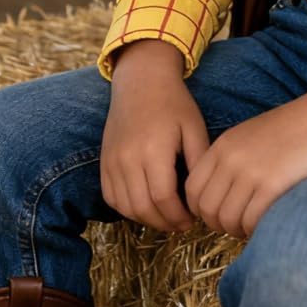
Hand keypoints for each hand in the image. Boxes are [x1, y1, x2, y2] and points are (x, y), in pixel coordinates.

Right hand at [101, 41, 208, 231]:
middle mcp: (128, 159)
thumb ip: (198, 162)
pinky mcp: (103, 162)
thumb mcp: (194, 128)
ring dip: (147, 219)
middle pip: (144, 208)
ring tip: (166, 218)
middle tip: (182, 225)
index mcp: (153, 150)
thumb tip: (202, 195)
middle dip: (165, 223)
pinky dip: (127, 209)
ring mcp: (112, 161)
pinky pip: (111, 197)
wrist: (141, 81)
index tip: (193, 220)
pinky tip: (146, 207)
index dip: (179, 216)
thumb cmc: (173, 103)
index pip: (164, 198)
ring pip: (126, 207)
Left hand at [185, 79, 306, 239]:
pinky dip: (255, 230)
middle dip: (219, 224)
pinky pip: (250, 221)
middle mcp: (231, 158)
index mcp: (223, 145)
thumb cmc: (298, 128)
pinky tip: (267, 223)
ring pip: (226, 219)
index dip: (201, 209)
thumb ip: (233, 160)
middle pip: (206, 209)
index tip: (219, 214)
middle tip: (238, 225)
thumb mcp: (254, 136)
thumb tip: (223, 196)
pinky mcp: (272, 185)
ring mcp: (250, 172)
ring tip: (254, 226)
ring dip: (238, 230)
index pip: (192, 189)